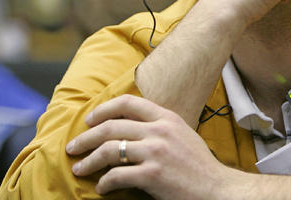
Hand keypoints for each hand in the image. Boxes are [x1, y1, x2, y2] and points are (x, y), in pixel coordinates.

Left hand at [66, 95, 232, 199]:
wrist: (217, 188)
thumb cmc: (199, 166)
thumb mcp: (183, 134)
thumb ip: (160, 126)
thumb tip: (132, 126)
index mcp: (167, 118)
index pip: (128, 103)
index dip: (103, 109)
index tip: (89, 120)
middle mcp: (160, 130)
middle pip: (111, 126)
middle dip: (86, 138)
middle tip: (73, 147)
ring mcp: (156, 152)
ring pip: (109, 150)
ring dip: (88, 160)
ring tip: (79, 168)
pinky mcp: (152, 175)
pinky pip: (117, 175)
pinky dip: (104, 182)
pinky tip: (102, 187)